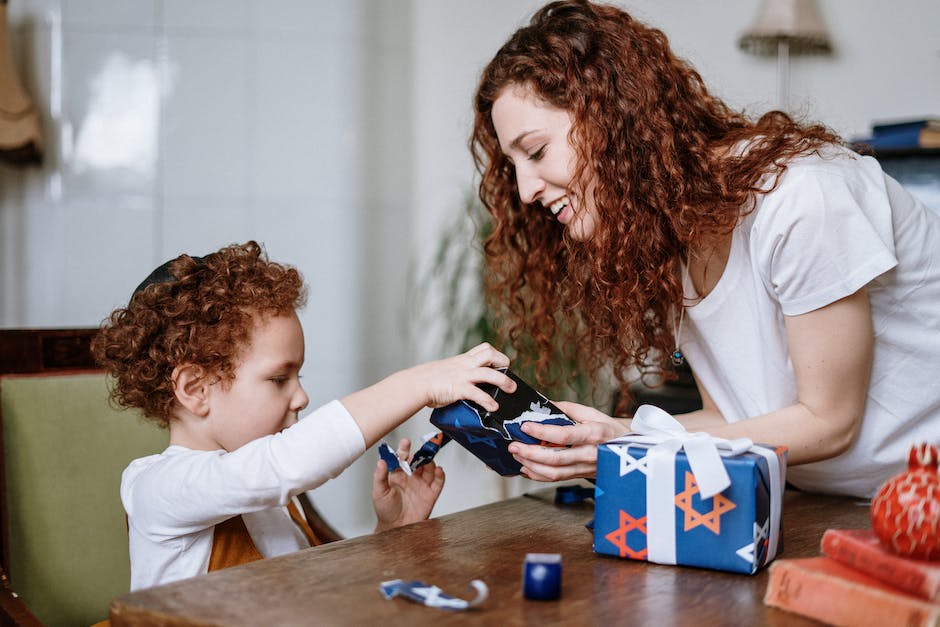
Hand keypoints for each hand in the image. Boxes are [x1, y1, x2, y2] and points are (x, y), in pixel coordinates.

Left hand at [372, 438, 444, 531]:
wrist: (395, 528)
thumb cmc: (385, 511)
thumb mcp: (379, 492)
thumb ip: (380, 477)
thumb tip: (380, 461)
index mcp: (398, 475)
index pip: (402, 458)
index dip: (404, 449)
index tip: (405, 442)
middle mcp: (411, 477)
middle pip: (418, 460)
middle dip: (421, 453)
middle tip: (422, 449)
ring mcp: (421, 485)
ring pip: (429, 468)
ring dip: (430, 462)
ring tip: (428, 460)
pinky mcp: (430, 494)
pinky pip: (438, 482)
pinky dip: (440, 475)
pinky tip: (438, 470)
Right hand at [413, 342, 514, 410]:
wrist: (416, 384)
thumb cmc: (429, 380)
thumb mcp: (448, 370)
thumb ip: (460, 374)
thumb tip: (469, 384)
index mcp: (463, 360)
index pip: (484, 348)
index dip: (497, 355)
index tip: (502, 364)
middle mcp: (465, 365)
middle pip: (490, 353)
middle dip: (503, 362)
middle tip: (508, 373)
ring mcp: (463, 376)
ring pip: (489, 373)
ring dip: (503, 381)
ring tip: (510, 389)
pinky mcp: (459, 388)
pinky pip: (478, 394)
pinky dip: (488, 401)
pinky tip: (493, 407)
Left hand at [507, 401, 629, 481]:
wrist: (628, 451)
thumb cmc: (609, 429)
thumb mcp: (593, 413)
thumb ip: (568, 409)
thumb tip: (544, 404)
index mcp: (593, 434)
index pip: (564, 435)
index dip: (542, 432)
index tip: (525, 426)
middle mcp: (589, 454)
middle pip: (555, 459)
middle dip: (530, 453)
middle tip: (514, 445)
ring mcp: (585, 468)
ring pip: (554, 473)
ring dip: (531, 466)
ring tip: (517, 455)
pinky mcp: (580, 476)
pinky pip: (556, 479)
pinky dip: (537, 475)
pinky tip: (526, 467)